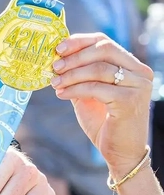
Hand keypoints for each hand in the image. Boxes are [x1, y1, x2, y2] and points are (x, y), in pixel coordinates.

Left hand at [50, 33, 152, 171]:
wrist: (120, 153)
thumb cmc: (104, 122)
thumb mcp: (89, 92)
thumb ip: (79, 74)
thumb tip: (55, 57)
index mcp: (132, 66)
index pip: (105, 42)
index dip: (79, 42)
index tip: (57, 48)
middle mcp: (140, 73)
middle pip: (104, 49)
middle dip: (74, 56)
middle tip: (54, 66)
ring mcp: (138, 86)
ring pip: (98, 68)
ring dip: (71, 74)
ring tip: (54, 82)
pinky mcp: (129, 101)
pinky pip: (95, 88)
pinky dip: (74, 89)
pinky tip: (61, 94)